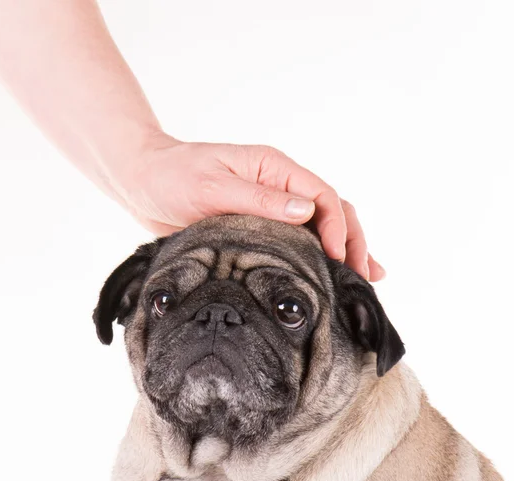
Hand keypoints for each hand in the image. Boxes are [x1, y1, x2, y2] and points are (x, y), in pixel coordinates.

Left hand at [115, 134, 384, 280]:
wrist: (144, 181)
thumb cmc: (173, 176)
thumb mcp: (213, 187)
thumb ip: (259, 199)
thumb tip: (307, 212)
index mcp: (274, 169)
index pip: (322, 196)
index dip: (337, 227)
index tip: (337, 258)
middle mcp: (280, 187)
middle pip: (332, 211)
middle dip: (352, 241)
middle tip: (363, 276)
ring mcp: (273, 207)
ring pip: (322, 227)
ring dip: (346, 249)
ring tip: (369, 277)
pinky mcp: (261, 227)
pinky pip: (299, 241)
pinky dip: (320, 256)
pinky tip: (336, 272)